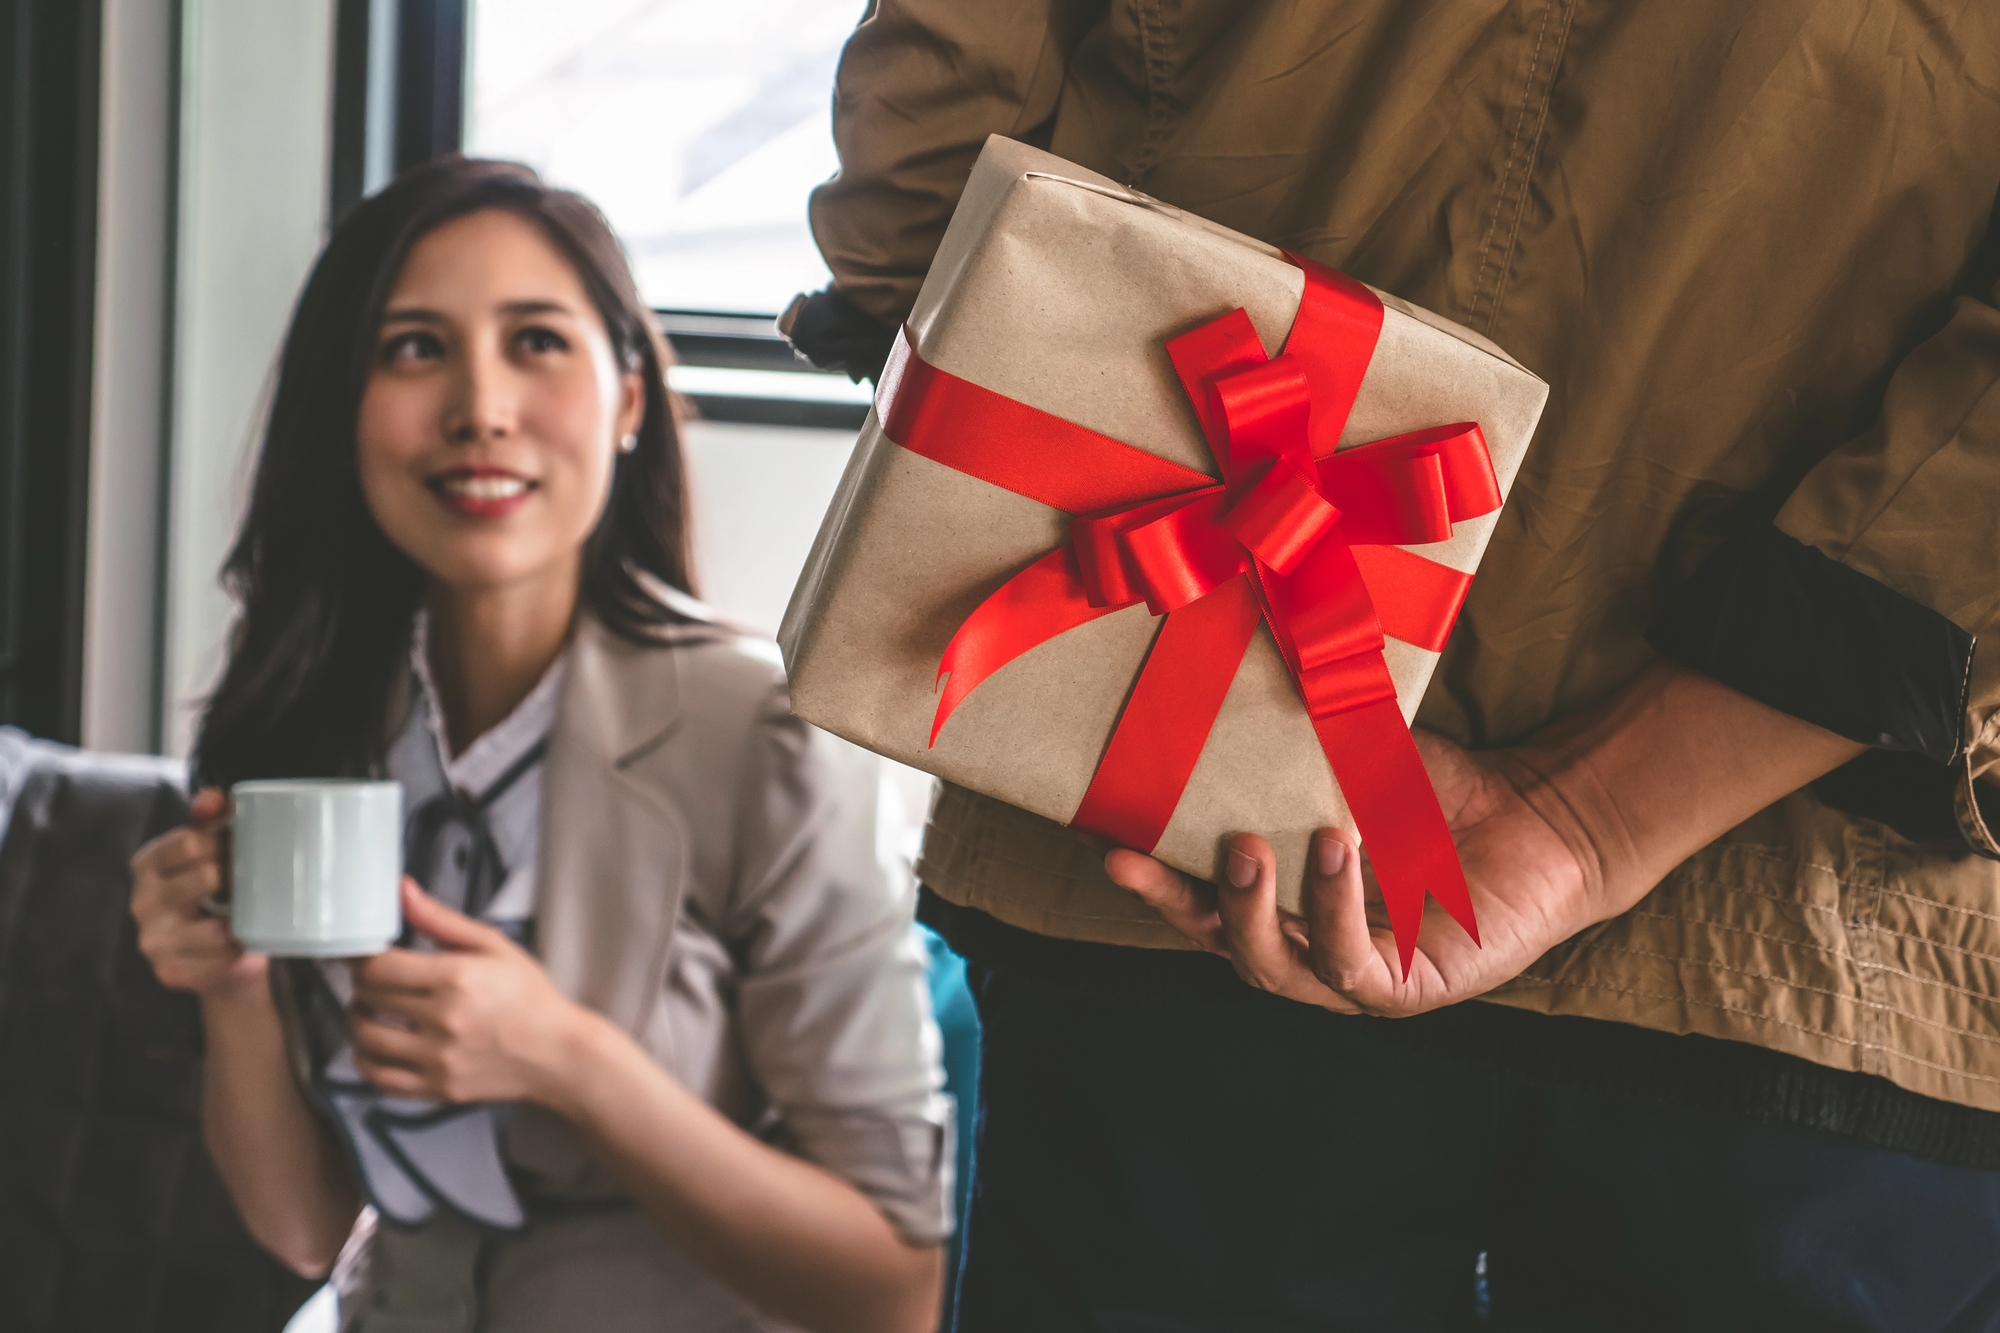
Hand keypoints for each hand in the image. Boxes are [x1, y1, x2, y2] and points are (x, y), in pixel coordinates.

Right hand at [131, 788, 267, 1000]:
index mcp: (148, 863)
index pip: (192, 840)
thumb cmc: (216, 892)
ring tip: (252, 915)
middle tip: (255, 882)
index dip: (226, 842)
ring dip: (242, 922)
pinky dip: (239, 954)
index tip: (242, 849)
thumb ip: (210, 818)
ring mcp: (153, 940)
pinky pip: (220, 961)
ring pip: (215, 928)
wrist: (219, 954)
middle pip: (207, 876)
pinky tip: (245, 944)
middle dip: (238, 879)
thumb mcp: (210, 850)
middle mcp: (142, 901)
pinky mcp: (170, 972)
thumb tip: (216, 798)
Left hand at [348, 880, 593, 1104]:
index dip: (361, 958)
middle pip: (369, 998)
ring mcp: (439, 1058)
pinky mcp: (438, 1088)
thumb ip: (441, 919)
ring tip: (369, 1009)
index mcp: (457, 977)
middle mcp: (445, 1019)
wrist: (557, 1053)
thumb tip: (403, 891)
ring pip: (366, 1038)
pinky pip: (379, 1078)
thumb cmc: (529, 997)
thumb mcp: (494, 945)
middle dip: (361, 984)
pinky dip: (365, 1060)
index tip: (362, 955)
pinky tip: (374, 1046)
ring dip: (358, 1020)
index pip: (379, 967)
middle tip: (371, 978)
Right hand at [1105, 730, 1604, 1015]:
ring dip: (1251, 910)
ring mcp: (1353, 976)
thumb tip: (1237, 652)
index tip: (1096, 834)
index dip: (1145, 873)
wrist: (1541, 817)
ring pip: (1274, 964)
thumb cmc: (1437, 793)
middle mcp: (1305, 944)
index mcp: (1281, 898)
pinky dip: (1333, 910)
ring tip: (1248, 847)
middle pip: (1217, 940)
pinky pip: (1351, 965)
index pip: (1196, 896)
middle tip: (1133, 857)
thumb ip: (1294, 738)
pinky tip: (1335, 853)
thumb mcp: (1349, 757)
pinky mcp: (1408, 988)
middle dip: (1170, 903)